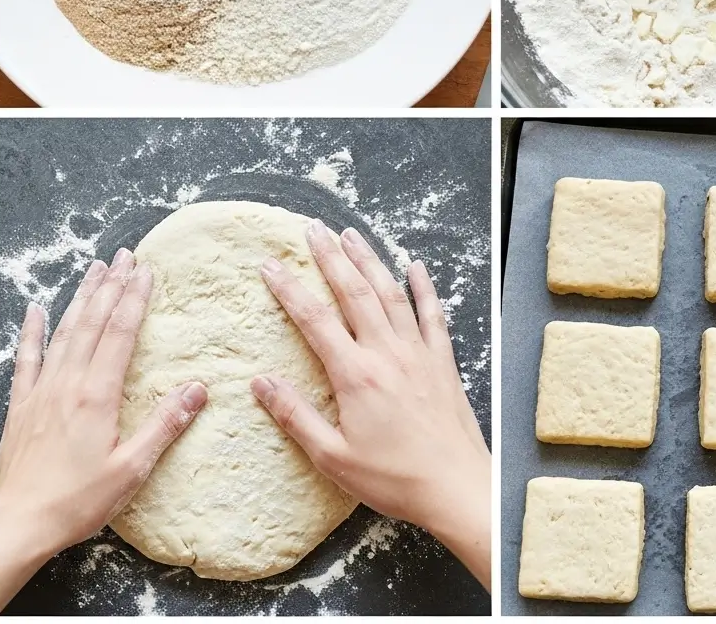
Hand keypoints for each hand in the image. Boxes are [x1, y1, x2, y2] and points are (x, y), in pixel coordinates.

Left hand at [0, 252, 206, 613]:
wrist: (13, 527)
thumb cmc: (75, 502)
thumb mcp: (132, 469)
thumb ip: (165, 425)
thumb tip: (199, 389)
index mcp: (97, 395)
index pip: (120, 333)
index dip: (134, 298)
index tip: (147, 271)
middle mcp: (67, 384)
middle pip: (92, 322)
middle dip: (111, 286)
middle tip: (125, 256)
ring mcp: (40, 392)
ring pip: (64, 332)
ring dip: (81, 297)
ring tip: (95, 269)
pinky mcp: (21, 406)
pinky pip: (26, 359)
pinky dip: (32, 331)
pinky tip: (35, 310)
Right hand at [254, 222, 489, 590]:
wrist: (455, 486)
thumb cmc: (392, 478)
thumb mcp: (332, 457)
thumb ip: (295, 416)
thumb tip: (260, 382)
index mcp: (355, 375)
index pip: (314, 320)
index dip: (289, 290)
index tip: (270, 265)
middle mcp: (387, 353)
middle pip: (354, 292)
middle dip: (331, 258)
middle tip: (312, 229)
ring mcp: (418, 352)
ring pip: (390, 293)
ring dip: (369, 261)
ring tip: (351, 235)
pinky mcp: (442, 359)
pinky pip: (432, 313)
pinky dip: (424, 287)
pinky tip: (415, 265)